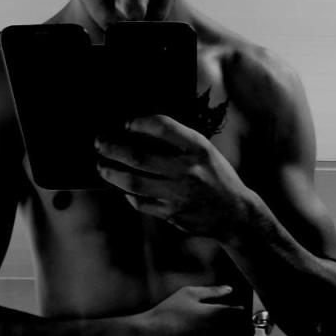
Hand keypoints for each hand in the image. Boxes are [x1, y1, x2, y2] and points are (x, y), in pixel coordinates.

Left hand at [94, 115, 250, 240]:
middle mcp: (188, 170)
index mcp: (198, 149)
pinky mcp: (172, 214)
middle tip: (99, 142)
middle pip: (139, 156)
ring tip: (101, 165)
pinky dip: (128, 194)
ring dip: (112, 172)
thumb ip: (179, 142)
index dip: (139, 122)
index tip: (126, 123)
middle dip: (113, 148)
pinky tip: (122, 187)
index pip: (163, 127)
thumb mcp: (206, 152)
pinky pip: (140, 202)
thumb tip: (139, 132)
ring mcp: (178, 194)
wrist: (236, 214)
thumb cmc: (217, 177)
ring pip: (133, 182)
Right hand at [141, 284, 250, 335]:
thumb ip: (211, 291)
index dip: (243, 316)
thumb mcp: (187, 294)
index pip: (240, 315)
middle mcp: (217, 334)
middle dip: (242, 334)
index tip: (241, 316)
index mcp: (215, 315)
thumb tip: (229, 288)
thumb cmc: (166, 313)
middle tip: (239, 332)